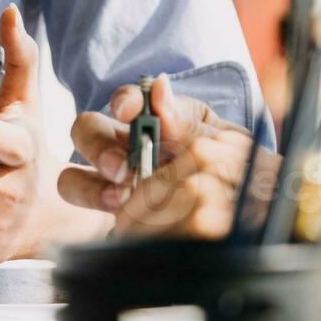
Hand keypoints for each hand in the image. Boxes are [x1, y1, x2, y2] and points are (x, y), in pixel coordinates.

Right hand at [59, 76, 277, 238]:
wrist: (246, 217)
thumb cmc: (232, 170)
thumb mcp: (222, 142)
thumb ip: (189, 122)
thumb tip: (159, 89)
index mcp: (153, 120)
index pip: (125, 101)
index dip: (123, 101)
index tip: (129, 110)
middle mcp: (123, 149)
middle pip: (86, 133)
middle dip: (97, 147)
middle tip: (119, 166)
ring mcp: (114, 187)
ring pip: (74, 180)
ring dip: (91, 188)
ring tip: (118, 200)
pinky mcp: (116, 224)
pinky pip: (95, 223)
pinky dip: (109, 225)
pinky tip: (133, 231)